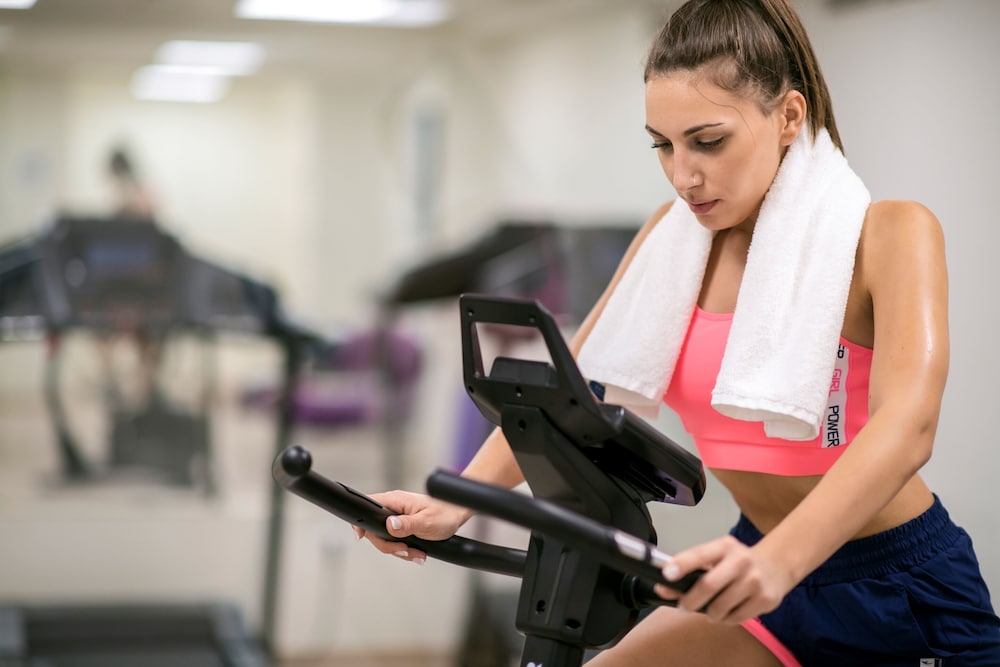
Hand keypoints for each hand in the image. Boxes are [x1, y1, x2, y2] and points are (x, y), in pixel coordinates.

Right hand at [353, 490, 470, 564]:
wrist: (458, 513)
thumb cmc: (445, 513)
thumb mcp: (427, 522)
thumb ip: (407, 524)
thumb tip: (389, 525)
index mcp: (395, 500)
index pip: (368, 507)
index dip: (362, 523)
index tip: (362, 537)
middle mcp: (393, 507)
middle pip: (375, 530)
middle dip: (389, 546)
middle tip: (406, 551)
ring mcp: (397, 516)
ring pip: (385, 538)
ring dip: (400, 550)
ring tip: (417, 554)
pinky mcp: (402, 525)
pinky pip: (395, 540)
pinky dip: (405, 550)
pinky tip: (417, 553)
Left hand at [654, 535, 794, 623]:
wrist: (776, 565)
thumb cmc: (737, 562)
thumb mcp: (716, 557)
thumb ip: (691, 570)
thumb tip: (663, 588)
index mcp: (724, 546)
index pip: (700, 554)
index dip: (682, 564)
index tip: (667, 574)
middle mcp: (741, 560)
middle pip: (709, 585)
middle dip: (690, 601)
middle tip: (684, 606)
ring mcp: (754, 580)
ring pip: (721, 607)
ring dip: (709, 614)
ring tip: (710, 609)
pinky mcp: (765, 599)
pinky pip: (736, 618)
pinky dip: (726, 619)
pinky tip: (728, 611)